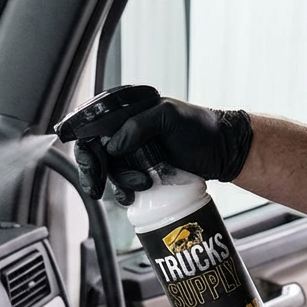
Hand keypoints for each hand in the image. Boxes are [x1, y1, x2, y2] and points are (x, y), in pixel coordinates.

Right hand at [72, 99, 253, 204]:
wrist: (223, 151)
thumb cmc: (200, 127)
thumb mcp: (169, 116)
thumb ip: (138, 125)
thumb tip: (112, 147)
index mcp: (128, 111)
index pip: (93, 123)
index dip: (83, 140)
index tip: (85, 157)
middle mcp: (126, 130)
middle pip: (94, 150)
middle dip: (93, 169)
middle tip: (97, 186)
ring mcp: (133, 152)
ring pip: (108, 171)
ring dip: (118, 181)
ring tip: (142, 183)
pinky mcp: (141, 171)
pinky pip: (122, 184)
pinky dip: (123, 192)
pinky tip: (133, 196)